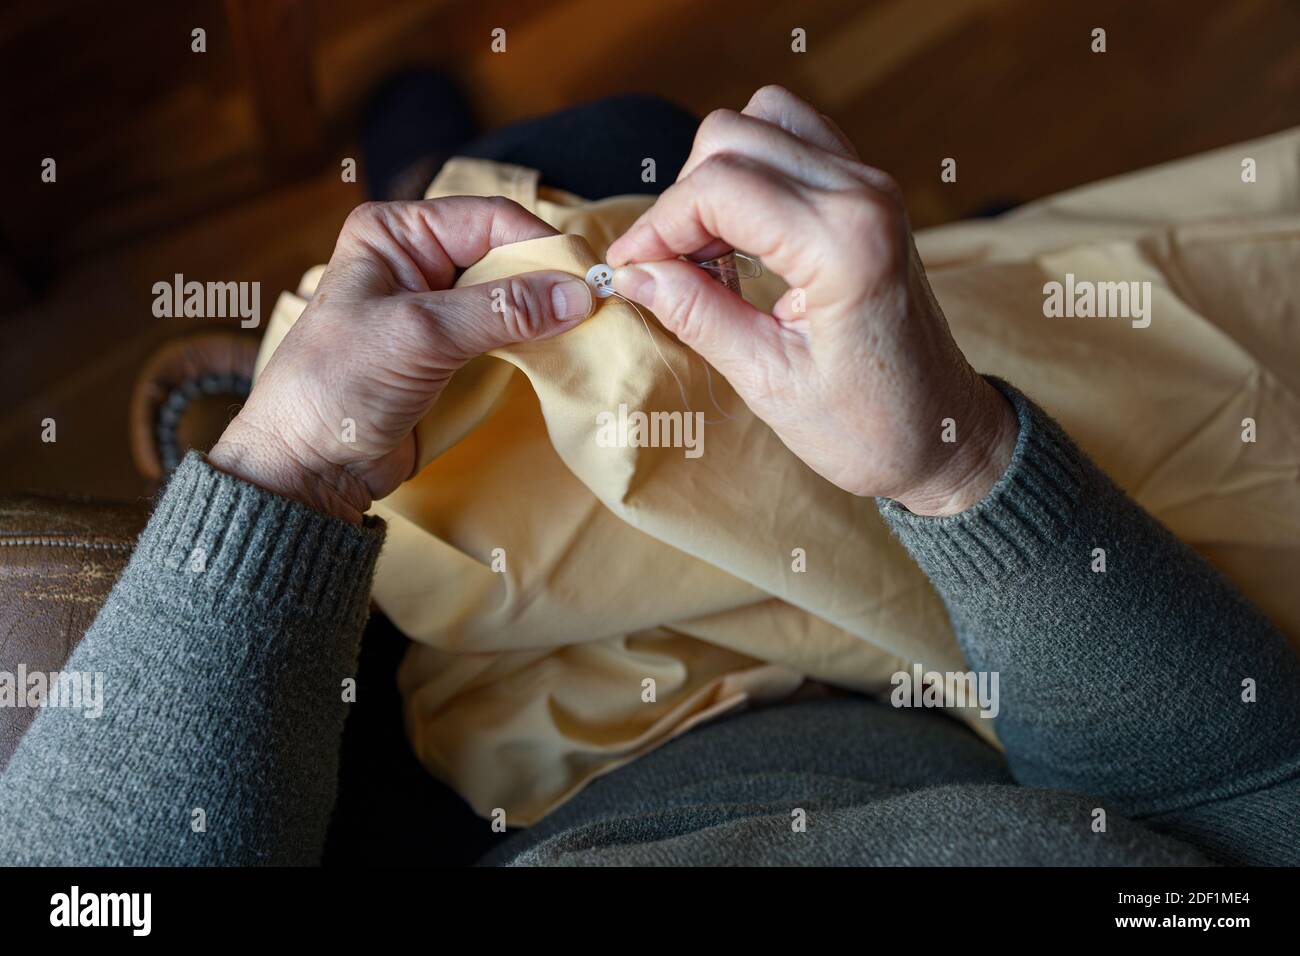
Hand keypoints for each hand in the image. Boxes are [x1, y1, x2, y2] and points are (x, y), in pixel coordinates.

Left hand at [209, 197, 593, 523]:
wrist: (306, 466)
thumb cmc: (339, 385)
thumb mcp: (422, 335)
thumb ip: (503, 311)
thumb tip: (581, 294)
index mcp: (395, 233)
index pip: (490, 219)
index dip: (543, 245)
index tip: (591, 280)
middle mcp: (415, 260)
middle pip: (505, 253)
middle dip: (549, 280)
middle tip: (599, 308)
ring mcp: (433, 307)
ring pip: (510, 295)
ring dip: (546, 313)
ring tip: (588, 331)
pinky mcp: (447, 352)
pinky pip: (504, 334)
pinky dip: (534, 342)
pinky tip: (561, 352)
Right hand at [606, 86, 1016, 515]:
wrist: (942, 433)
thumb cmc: (867, 425)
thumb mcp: (769, 381)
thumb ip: (697, 315)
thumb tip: (633, 273)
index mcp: (844, 244)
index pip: (718, 188)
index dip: (657, 225)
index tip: (628, 269)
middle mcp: (863, 195)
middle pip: (733, 137)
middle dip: (683, 199)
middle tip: (666, 267)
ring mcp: (871, 185)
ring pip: (762, 121)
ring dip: (716, 176)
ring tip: (704, 250)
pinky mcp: (869, 192)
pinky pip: (794, 140)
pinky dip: (751, 171)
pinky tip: (738, 235)